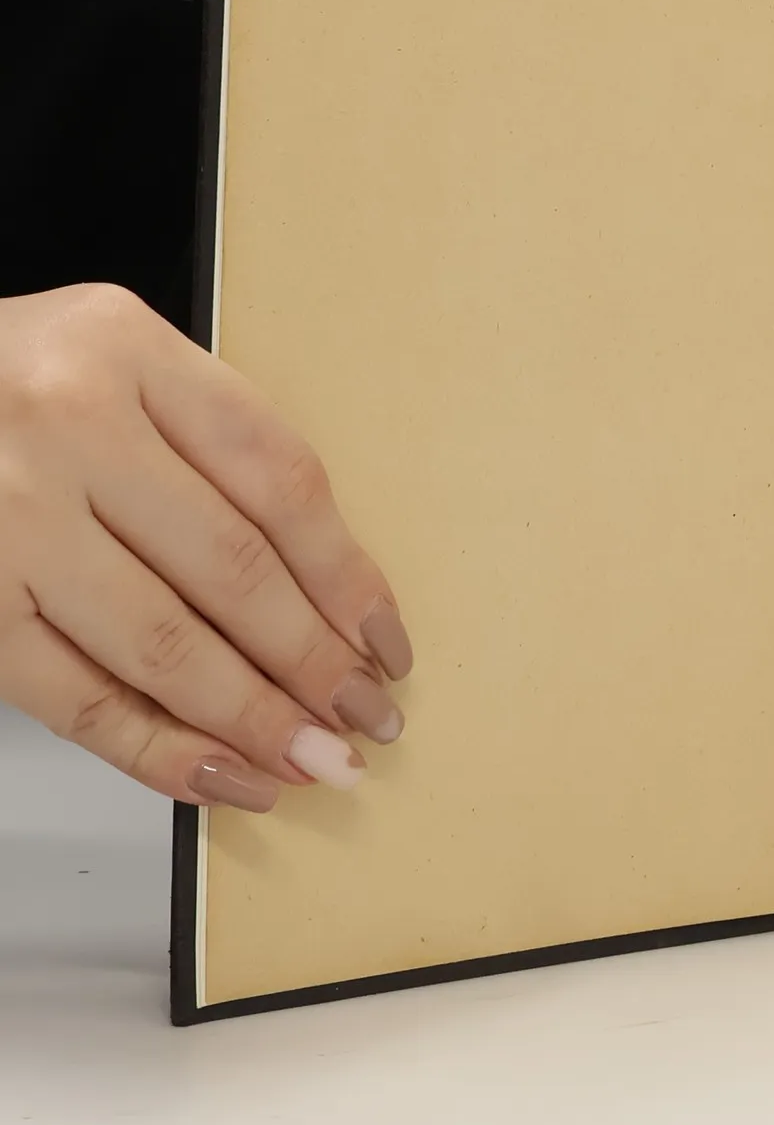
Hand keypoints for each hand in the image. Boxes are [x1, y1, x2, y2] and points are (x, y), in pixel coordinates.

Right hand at [0, 285, 411, 810]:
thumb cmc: (7, 387)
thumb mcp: (115, 370)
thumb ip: (204, 452)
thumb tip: (324, 596)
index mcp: (127, 350)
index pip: (277, 479)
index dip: (346, 575)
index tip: (385, 639)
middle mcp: (67, 424)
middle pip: (232, 566)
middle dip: (314, 662)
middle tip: (366, 716)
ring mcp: (8, 516)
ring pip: (163, 643)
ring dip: (253, 718)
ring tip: (315, 758)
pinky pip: (76, 698)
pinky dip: (157, 751)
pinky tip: (219, 774)